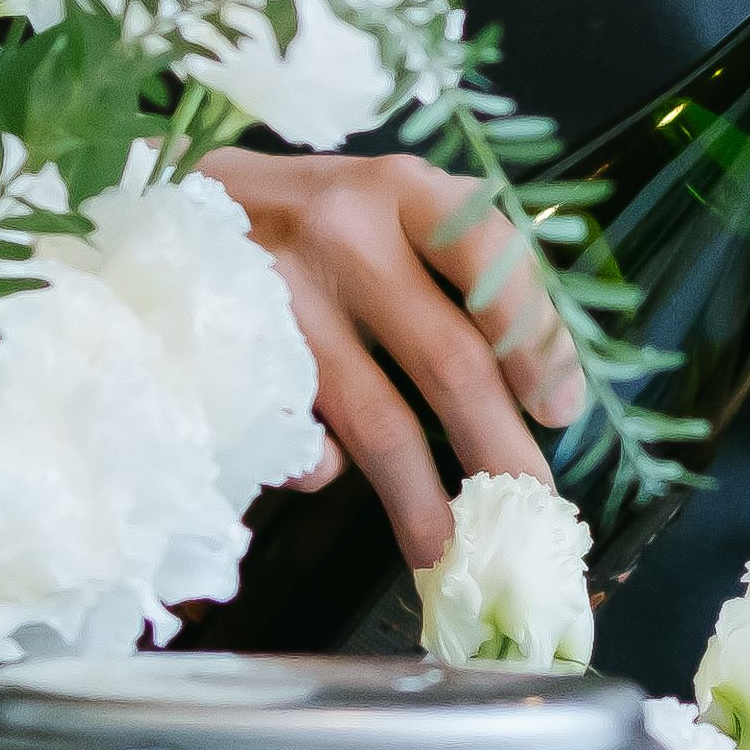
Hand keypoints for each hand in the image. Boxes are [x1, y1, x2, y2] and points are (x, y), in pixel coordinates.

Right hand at [203, 151, 585, 566]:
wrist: (185, 194)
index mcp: (404, 191)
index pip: (490, 260)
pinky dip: (322, 470)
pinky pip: (293, 433)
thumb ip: (465, 275)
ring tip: (453, 557)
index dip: (536, 341)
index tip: (563, 411)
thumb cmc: (324, 216)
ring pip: (374, 420)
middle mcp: (344, 235)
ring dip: (421, 502)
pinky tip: (336, 483)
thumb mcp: (397, 207)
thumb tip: (544, 395)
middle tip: (534, 518)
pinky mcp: (233, 348)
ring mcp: (283, 294)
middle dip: (498, 451)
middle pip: (446, 359)